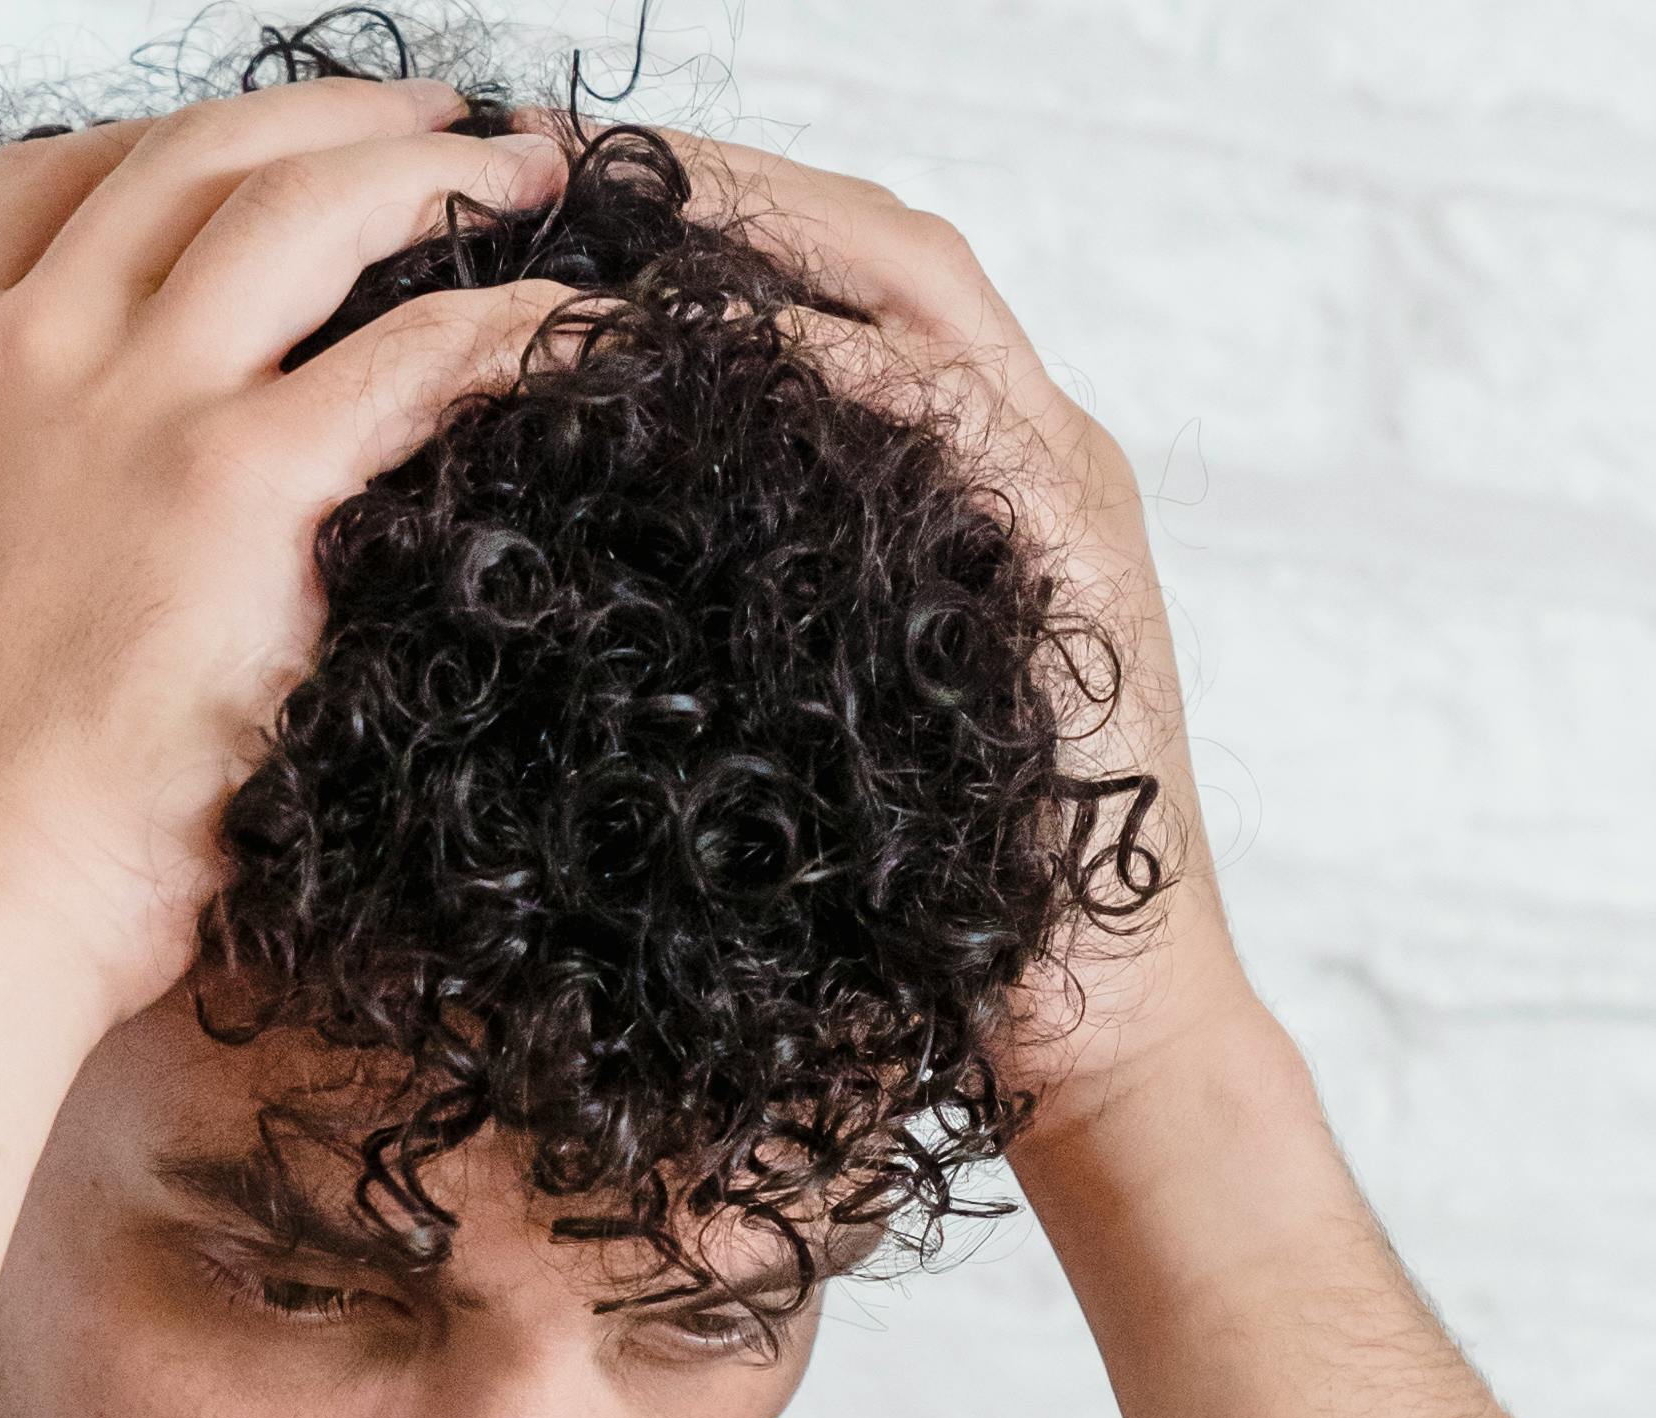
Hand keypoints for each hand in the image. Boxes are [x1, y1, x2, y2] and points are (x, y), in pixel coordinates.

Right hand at [0, 79, 578, 1036]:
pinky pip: (412, 356)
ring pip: (306, 208)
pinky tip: (565, 326)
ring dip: (431, 171)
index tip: (256, 156)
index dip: (171, 144)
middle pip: (194, 158)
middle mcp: (14, 350)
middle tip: (431, 125)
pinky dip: (505, 322)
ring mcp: (127, 407)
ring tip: (525, 176)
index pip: (51, 183)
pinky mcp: (240, 491)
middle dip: (330, 120)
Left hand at [543, 119, 1280, 1145]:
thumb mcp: (813, 713)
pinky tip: (729, 346)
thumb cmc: (931, 900)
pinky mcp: (1075, 563)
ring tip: (625, 202)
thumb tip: (567, 554)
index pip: (846, 283)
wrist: (1090, 1029)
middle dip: (726, 186)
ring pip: (920, 291)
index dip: (713, 220)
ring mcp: (1066, 495)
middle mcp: (1036, 452)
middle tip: (569, 150)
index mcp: (981, 473)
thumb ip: (753, 602)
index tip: (565, 192)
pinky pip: (950, 418)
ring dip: (768, 235)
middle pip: (881, 244)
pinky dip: (838, 364)